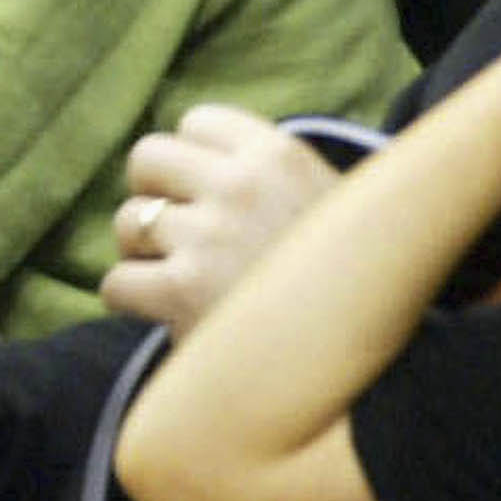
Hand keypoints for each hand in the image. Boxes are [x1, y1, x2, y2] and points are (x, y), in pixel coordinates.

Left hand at [99, 105, 336, 335]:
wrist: (384, 378)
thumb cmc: (354, 292)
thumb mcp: (336, 210)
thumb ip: (273, 179)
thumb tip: (200, 159)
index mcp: (281, 156)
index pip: (198, 122)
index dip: (195, 162)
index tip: (210, 196)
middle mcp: (242, 186)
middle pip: (146, 159)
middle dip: (154, 196)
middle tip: (181, 235)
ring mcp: (210, 237)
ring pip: (127, 222)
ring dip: (145, 254)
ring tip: (188, 283)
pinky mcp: (183, 291)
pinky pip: (116, 283)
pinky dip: (132, 303)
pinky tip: (169, 316)